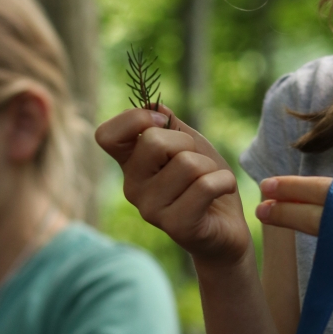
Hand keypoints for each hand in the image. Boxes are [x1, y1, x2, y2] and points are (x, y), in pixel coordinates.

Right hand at [95, 107, 251, 265]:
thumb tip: (154, 104)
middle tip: (197, 164)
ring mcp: (151, 210)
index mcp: (130, 165)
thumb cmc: (205, 182)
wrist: (227, 228)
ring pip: (187, 164)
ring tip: (210, 183)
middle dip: (187, 144)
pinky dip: (224, 181)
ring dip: (210, 168)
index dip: (134, 119)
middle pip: (153, 141)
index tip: (162, 122)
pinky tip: (222, 192)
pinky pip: (205, 186)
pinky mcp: (176, 226)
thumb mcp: (189, 145)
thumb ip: (170, 125)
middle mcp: (132, 188)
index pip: (106, 135)